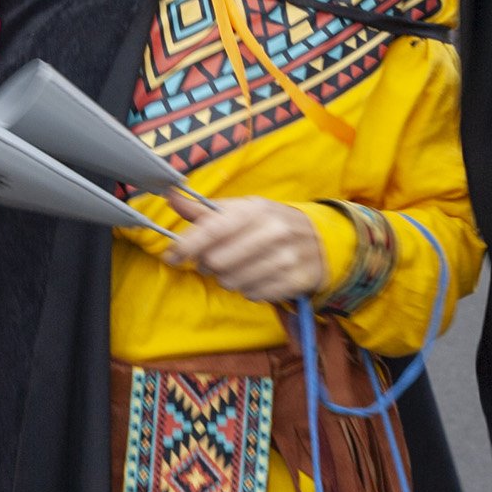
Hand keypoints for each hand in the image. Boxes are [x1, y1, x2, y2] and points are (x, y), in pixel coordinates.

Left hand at [163, 190, 326, 302]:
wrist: (321, 239)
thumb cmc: (270, 222)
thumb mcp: (243, 209)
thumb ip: (205, 210)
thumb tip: (170, 197)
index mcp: (255, 210)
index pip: (212, 229)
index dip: (186, 245)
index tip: (171, 256)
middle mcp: (272, 231)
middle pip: (217, 261)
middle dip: (208, 264)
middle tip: (214, 260)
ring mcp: (286, 258)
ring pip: (232, 281)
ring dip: (227, 278)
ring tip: (238, 267)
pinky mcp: (294, 281)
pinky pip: (252, 294)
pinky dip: (248, 289)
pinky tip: (256, 276)